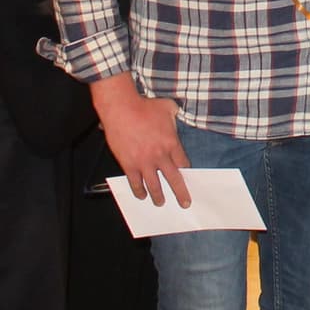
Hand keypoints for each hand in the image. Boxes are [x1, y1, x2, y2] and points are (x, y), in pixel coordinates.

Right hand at [91, 72, 190, 206]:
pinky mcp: (128, 164)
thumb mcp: (167, 107)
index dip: (186, 172)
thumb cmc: (144, 106)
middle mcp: (160, 156)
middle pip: (174, 180)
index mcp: (171, 144)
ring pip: (154, 185)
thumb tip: (176, 114)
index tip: (188, 177)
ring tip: (160, 203)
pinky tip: (141, 195)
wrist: (121, 108)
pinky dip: (138, 190)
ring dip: (158, 196)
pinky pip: (135, 182)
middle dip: (181, 193)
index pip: (183, 164)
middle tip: (185, 203)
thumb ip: (175, 114)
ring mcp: (144, 162)